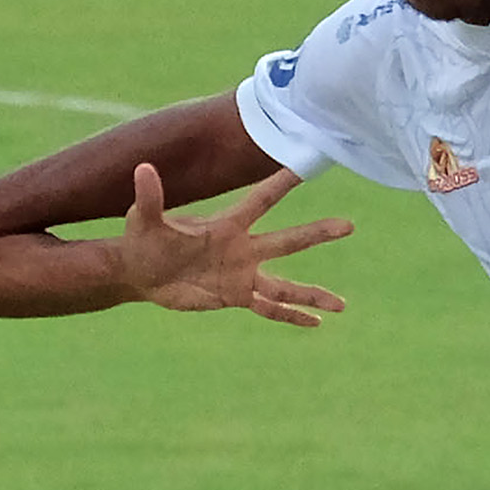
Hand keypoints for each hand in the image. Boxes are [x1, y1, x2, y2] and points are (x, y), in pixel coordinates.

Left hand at [110, 165, 349, 322]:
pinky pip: (268, 308)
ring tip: (342, 305)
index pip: (261, 201)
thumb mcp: (144, 218)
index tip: (308, 165)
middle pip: (287, 241)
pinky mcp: (235, 296)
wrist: (140, 272)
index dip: (282, 185)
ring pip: (285, 284)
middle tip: (349, 225)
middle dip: (317, 234)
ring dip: (312, 294)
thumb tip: (142, 168)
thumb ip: (150, 196)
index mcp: (226, 224)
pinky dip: (291, 316)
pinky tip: (315, 324)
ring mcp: (242, 273)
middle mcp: (242, 247)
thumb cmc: (142, 238)